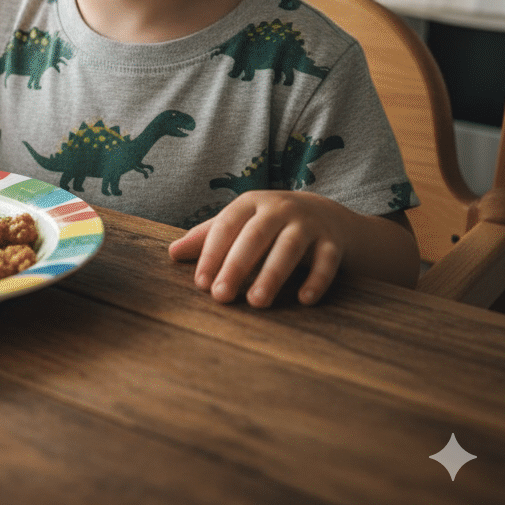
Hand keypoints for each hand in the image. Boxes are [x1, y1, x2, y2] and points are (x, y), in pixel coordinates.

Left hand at [168, 191, 348, 307]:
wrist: (325, 214)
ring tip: (257, 302)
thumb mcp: (239, 223)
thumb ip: (207, 237)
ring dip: (272, 275)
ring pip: (289, 248)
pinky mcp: (333, 241)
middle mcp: (279, 209)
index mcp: (250, 203)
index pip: (226, 226)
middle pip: (254, 236)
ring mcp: (308, 223)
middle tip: (221, 297)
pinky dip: (316, 279)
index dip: (212, 254)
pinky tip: (304, 299)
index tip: (201, 283)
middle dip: (236, 266)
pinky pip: (325, 261)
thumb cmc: (268, 224)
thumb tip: (172, 253)